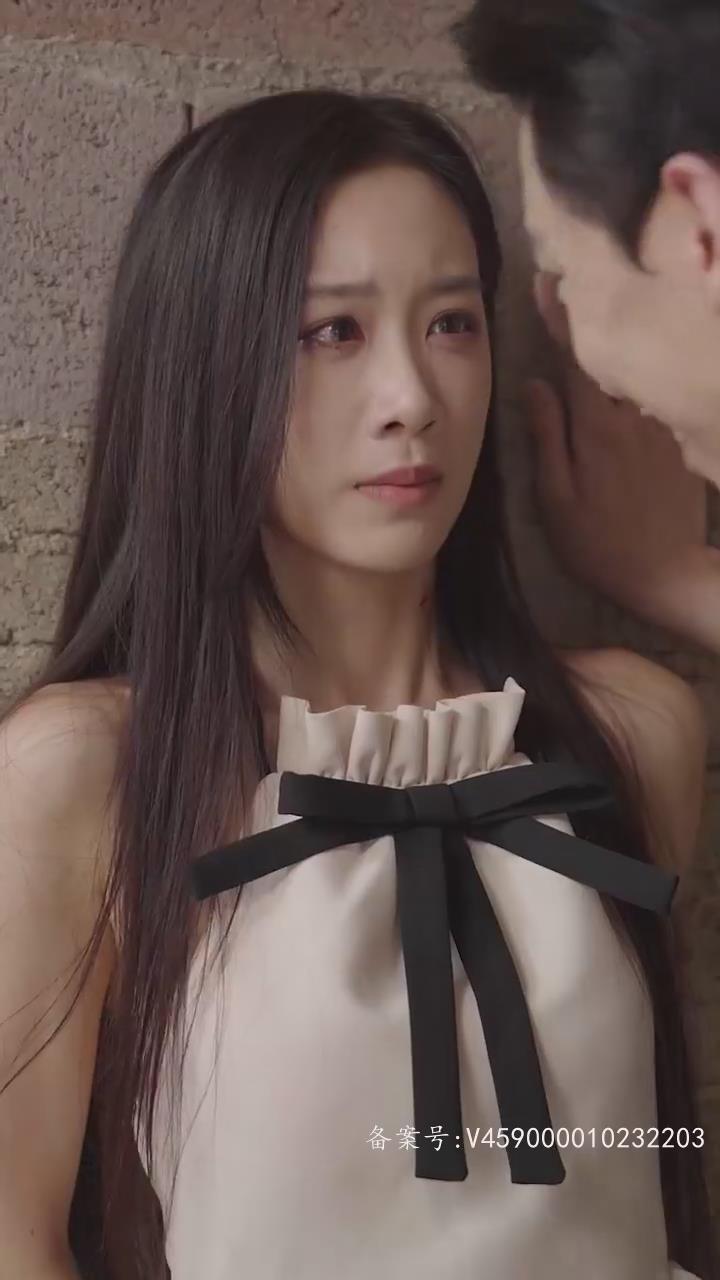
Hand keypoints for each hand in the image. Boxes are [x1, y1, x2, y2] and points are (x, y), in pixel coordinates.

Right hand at [526, 273, 711, 640]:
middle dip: (587, 319)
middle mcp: (634, 416)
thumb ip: (546, 438)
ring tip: (595, 324)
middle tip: (567, 283)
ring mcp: (661, 426)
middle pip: (609, 356)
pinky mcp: (678, 441)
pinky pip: (651, 399)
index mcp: (598, 428)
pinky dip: (637, 379)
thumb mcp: (556, 499)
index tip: (546, 281)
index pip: (574, 359)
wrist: (669, 573)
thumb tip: (534, 385)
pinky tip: (627, 377)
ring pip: (633, 375)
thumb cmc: (599, 545)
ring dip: (614, 348)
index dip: (559, 317)